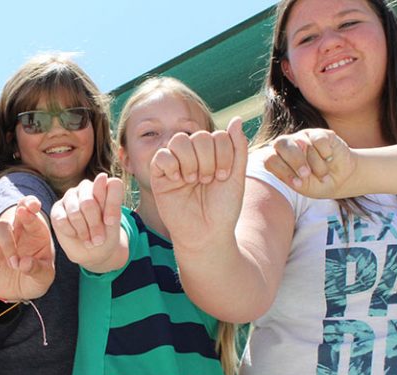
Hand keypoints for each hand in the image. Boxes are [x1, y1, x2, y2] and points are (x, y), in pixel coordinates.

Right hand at [0, 196, 55, 300]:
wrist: (17, 292)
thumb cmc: (34, 279)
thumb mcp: (43, 279)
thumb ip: (37, 270)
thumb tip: (25, 263)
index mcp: (37, 234)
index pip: (35, 216)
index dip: (32, 208)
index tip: (32, 207)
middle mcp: (20, 232)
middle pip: (19, 210)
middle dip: (21, 207)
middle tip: (23, 212)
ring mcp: (3, 239)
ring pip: (0, 227)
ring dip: (7, 243)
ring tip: (14, 265)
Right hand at [50, 173, 123, 269]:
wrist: (92, 252)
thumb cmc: (106, 236)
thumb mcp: (113, 223)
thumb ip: (110, 200)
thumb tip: (102, 176)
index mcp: (105, 186)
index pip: (112, 185)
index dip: (111, 206)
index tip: (111, 223)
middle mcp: (86, 187)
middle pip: (89, 203)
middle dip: (94, 225)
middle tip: (98, 240)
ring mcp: (70, 196)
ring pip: (75, 212)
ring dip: (83, 231)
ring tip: (88, 240)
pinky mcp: (57, 208)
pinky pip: (62, 220)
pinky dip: (70, 232)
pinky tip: (75, 234)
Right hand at [150, 117, 247, 248]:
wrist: (206, 233)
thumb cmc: (222, 208)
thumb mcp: (236, 177)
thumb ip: (237, 148)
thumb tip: (236, 119)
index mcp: (212, 154)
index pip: (217, 135)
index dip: (223, 153)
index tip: (223, 177)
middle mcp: (193, 156)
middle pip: (198, 135)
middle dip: (207, 159)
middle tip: (208, 181)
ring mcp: (175, 164)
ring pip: (179, 140)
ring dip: (190, 161)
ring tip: (193, 181)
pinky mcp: (159, 175)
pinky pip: (161, 156)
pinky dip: (171, 165)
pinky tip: (178, 180)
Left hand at [263, 128, 356, 197]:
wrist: (341, 179)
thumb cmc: (316, 184)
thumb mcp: (302, 186)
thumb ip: (290, 177)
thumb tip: (288, 169)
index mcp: (278, 159)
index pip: (270, 159)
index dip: (282, 170)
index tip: (298, 183)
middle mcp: (287, 145)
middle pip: (280, 144)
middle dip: (295, 161)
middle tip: (307, 174)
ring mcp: (302, 137)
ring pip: (304, 144)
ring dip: (316, 164)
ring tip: (323, 174)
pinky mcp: (319, 133)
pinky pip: (319, 140)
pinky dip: (326, 153)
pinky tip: (329, 159)